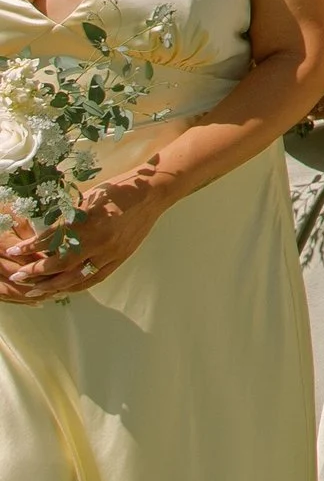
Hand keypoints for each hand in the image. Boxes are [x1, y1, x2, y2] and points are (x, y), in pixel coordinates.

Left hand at [0, 170, 166, 300]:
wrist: (152, 193)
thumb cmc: (118, 191)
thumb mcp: (88, 199)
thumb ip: (69, 219)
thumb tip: (46, 237)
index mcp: (88, 221)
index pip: (52, 239)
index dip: (31, 247)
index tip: (14, 251)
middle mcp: (97, 240)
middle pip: (61, 264)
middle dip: (37, 272)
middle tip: (18, 277)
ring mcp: (110, 252)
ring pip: (76, 277)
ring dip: (53, 285)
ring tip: (36, 289)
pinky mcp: (120, 259)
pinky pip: (94, 279)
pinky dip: (77, 286)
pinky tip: (63, 289)